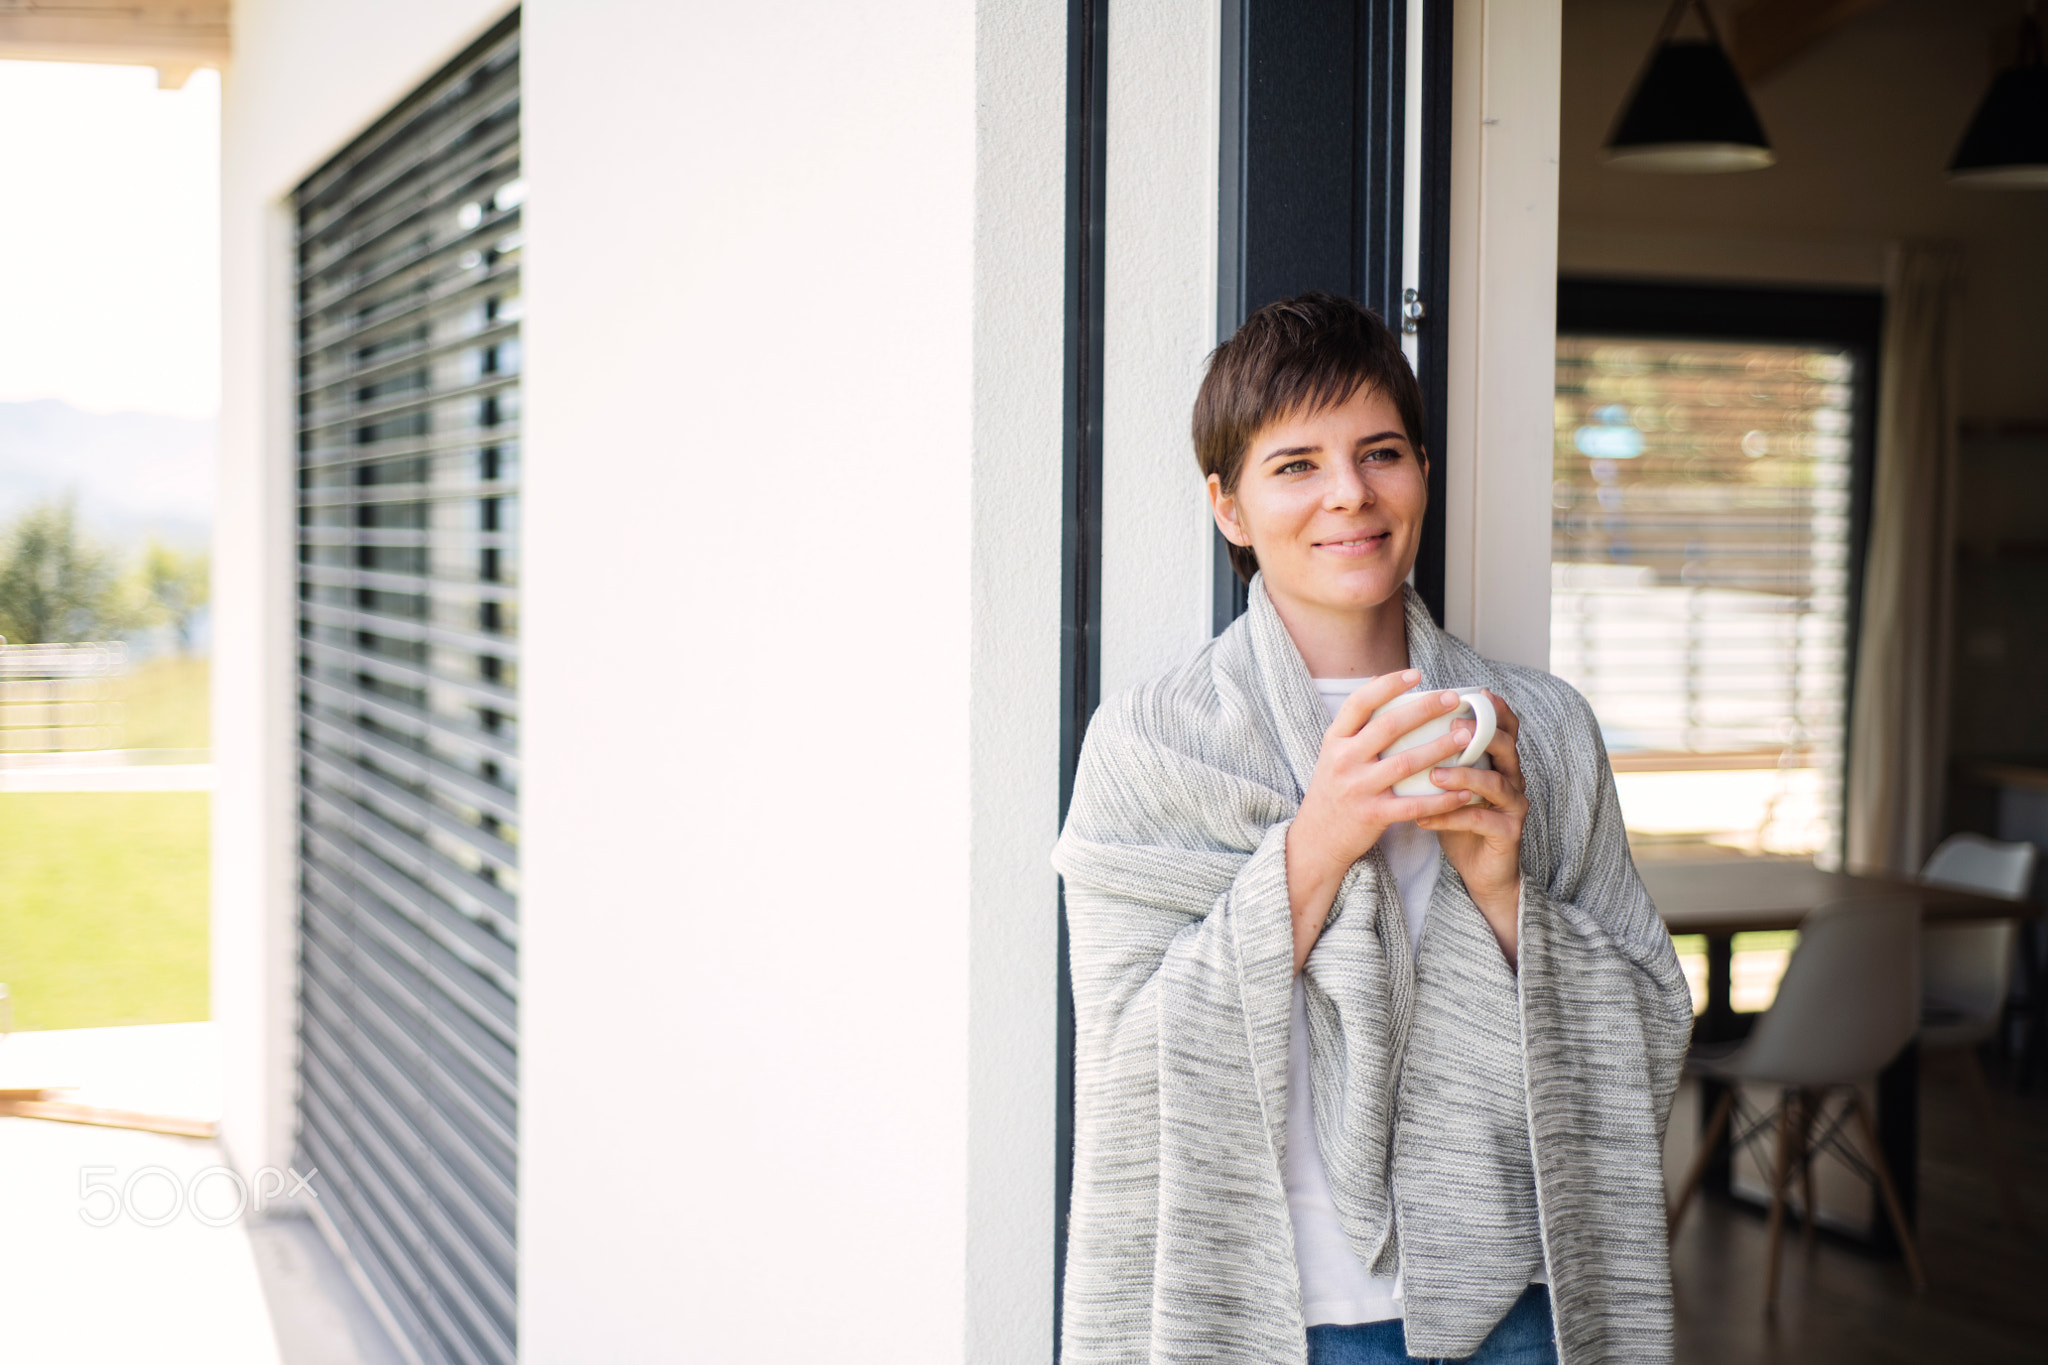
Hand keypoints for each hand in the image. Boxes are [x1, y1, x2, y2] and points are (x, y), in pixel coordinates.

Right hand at [1286, 670, 1479, 971]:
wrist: (1315, 841)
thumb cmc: (1332, 791)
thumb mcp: (1333, 754)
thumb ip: (1354, 725)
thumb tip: (1378, 680)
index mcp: (1335, 741)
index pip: (1359, 703)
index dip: (1388, 685)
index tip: (1416, 674)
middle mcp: (1343, 761)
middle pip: (1387, 727)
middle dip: (1423, 710)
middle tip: (1453, 699)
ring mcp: (1358, 789)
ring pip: (1405, 763)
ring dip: (1439, 747)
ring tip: (1466, 736)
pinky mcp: (1373, 816)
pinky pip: (1414, 805)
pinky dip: (1442, 799)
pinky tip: (1465, 792)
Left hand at [1415, 690, 1527, 964]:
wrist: (1480, 869)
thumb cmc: (1459, 818)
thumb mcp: (1448, 783)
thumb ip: (1436, 755)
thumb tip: (1397, 721)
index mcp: (1499, 761)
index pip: (1505, 726)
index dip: (1494, 708)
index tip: (1472, 692)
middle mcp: (1513, 779)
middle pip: (1507, 748)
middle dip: (1480, 735)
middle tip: (1453, 727)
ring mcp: (1514, 807)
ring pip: (1496, 784)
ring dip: (1464, 776)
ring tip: (1434, 775)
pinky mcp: (1508, 834)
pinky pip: (1480, 821)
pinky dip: (1450, 817)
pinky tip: (1423, 818)